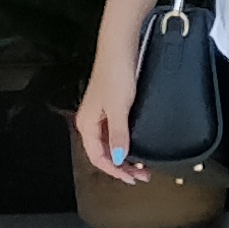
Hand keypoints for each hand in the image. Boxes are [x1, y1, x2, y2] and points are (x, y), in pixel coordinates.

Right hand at [71, 62, 148, 185]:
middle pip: (103, 152)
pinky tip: (135, 147)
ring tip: (141, 165)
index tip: (131, 178)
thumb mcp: (119, 108)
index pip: (97, 157)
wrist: (120, 48)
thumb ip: (119, 135)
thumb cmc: (116, 74)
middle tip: (141, 175)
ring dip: (123, 156)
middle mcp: (90, 121)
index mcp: (86, 124)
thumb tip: (119, 159)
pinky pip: (114, 132)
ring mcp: (100, 114)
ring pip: (110, 143)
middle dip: (121, 167)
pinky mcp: (110, 106)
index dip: (114, 171)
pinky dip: (124, 143)